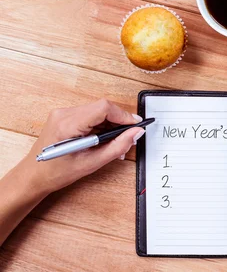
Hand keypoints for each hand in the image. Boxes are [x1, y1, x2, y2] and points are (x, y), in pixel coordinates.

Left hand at [18, 99, 144, 194]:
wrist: (34, 176)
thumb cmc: (56, 172)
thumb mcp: (92, 163)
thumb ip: (117, 146)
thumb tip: (135, 133)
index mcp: (68, 125)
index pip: (103, 108)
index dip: (123, 115)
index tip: (136, 125)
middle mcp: (63, 114)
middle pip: (102, 107)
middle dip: (119, 121)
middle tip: (128, 136)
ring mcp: (62, 113)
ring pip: (97, 110)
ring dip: (110, 123)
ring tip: (115, 142)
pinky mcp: (64, 116)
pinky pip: (89, 114)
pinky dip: (101, 124)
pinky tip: (103, 139)